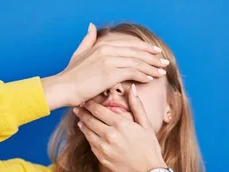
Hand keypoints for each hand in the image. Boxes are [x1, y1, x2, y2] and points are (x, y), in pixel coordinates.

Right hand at [42, 23, 167, 109]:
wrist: (63, 87)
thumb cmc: (71, 75)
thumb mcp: (79, 53)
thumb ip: (88, 40)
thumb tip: (91, 27)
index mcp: (103, 44)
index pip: (130, 45)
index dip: (145, 48)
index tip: (156, 53)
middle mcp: (107, 49)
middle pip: (137, 52)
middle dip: (152, 57)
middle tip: (164, 62)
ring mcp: (109, 60)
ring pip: (137, 62)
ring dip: (151, 67)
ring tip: (161, 72)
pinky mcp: (110, 72)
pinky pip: (133, 72)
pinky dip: (143, 75)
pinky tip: (150, 79)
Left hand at [73, 83, 166, 171]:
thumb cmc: (149, 148)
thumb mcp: (146, 125)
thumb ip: (137, 106)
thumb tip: (132, 88)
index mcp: (121, 124)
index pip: (99, 110)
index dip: (90, 104)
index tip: (85, 100)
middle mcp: (110, 135)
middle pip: (90, 120)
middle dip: (82, 112)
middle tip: (77, 107)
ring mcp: (104, 148)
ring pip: (88, 132)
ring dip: (83, 124)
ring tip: (80, 119)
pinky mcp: (102, 158)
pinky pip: (91, 144)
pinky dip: (88, 137)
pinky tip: (88, 134)